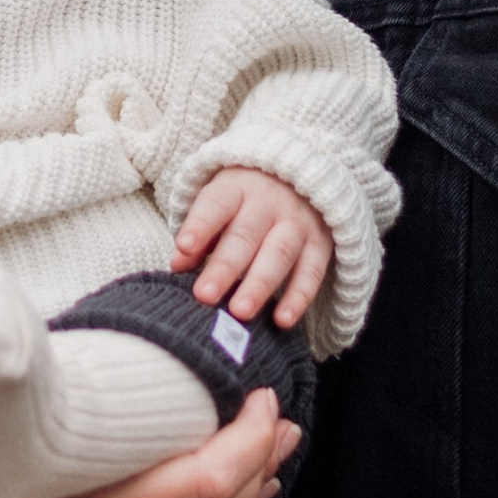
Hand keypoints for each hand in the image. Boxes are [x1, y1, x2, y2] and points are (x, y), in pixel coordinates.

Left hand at [173, 167, 332, 329]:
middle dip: (225, 267)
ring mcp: (297, 222)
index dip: (200, 225)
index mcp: (236, 188)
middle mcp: (269, 203)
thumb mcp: (219, 203)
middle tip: (205, 295)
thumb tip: (177, 265)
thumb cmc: (246, 198)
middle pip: (245, 235)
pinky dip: (298, 297)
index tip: (184, 247)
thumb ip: (200, 233)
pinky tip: (282, 320)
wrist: (302, 176)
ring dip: (259, 285)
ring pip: (278, 254)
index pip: (216, 204)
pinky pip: (312, 272)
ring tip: (240, 312)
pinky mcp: (320, 243)